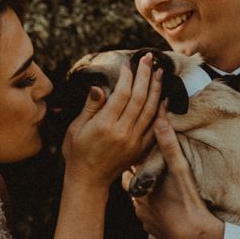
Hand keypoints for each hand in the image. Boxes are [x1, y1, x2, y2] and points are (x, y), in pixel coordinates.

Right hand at [64, 53, 161, 186]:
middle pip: (140, 98)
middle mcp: (122, 131)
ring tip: (160, 72)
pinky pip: (155, 126)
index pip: (122, 94)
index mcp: (105, 125)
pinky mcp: (140, 148)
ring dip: (157, 89)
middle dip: (146, 75)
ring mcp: (134, 140)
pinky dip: (161, 110)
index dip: (127, 76)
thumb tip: (98, 87)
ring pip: (151, 109)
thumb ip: (90, 107)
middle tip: (149, 59)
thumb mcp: (76, 128)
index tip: (128, 64)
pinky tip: (164, 97)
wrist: (89, 180)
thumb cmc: (77, 152)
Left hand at [122, 109, 223, 238]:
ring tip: (157, 188)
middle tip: (147, 168)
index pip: (129, 168)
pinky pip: (147, 217)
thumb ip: (168, 145)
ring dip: (145, 195)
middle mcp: (137, 201)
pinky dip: (152, 211)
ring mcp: (143, 218)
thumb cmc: (187, 202)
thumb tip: (160, 119)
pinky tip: (163, 208)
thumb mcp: (180, 170)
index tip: (138, 154)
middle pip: (131, 184)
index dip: (133, 160)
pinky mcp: (151, 230)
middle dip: (137, 176)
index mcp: (140, 184)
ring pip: (138, 202)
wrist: (195, 238)